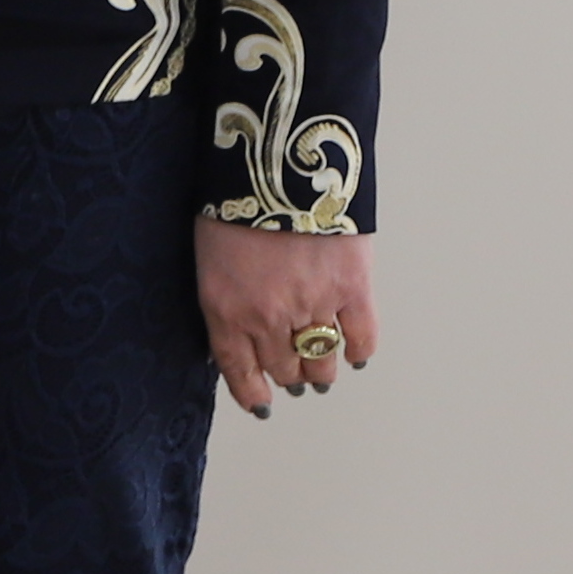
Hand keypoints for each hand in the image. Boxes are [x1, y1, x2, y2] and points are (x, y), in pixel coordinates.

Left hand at [195, 218, 375, 419]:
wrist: (276, 168)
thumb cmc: (234, 202)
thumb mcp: (210, 257)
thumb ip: (224, 297)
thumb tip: (239, 328)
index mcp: (226, 310)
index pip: (238, 369)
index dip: (251, 392)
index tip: (261, 405)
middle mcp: (269, 318)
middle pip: (284, 367)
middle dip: (289, 376)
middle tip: (296, 378)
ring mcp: (313, 305)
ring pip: (321, 360)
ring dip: (322, 371)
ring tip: (323, 373)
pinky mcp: (352, 288)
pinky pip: (362, 336)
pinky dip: (360, 351)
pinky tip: (356, 355)